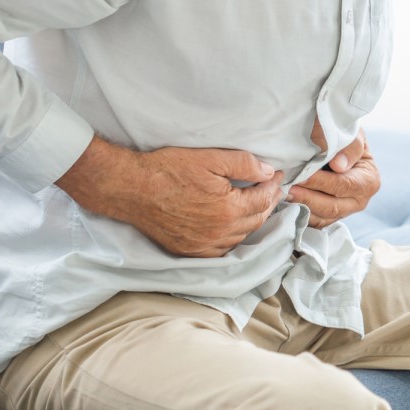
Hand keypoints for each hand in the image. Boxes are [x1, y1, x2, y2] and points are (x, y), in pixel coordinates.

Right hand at [56, 136, 284, 256]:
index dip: (274, 186)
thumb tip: (268, 172)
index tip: (278, 175)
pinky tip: (235, 227)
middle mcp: (220, 233)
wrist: (131, 189)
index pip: (263, 199)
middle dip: (268, 203)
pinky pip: (222, 249)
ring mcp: (205, 246)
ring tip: (258, 205)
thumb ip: (243, 165)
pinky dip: (233, 238)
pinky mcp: (191, 251)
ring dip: (253, 221)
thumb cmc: (168, 170)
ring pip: (241, 236)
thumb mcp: (209, 158)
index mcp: (229, 210)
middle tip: (273, 189)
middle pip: (256, 220)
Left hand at [288, 126, 379, 228]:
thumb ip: (350, 146)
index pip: (344, 185)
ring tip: (284, 194)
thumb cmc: (345, 138)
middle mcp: (359, 201)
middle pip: (333, 207)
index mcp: (368, 181)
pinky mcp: (329, 217)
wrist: (338, 146)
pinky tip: (287, 202)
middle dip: (308, 198)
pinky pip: (315, 222)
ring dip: (302, 207)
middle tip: (288, 188)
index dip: (322, 182)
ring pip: (322, 218)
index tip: (302, 175)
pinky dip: (300, 214)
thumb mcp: (352, 134)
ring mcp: (344, 211)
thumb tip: (339, 165)